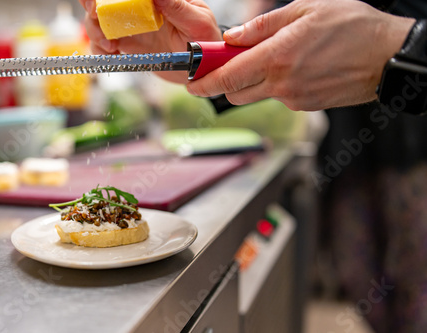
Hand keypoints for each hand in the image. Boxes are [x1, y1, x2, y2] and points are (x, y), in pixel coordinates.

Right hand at [78, 0, 221, 82]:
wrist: (202, 67)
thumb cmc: (205, 39)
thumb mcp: (198, 22)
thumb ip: (177, 6)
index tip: (102, 3)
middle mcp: (139, 8)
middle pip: (104, 1)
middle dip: (92, 5)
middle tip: (95, 16)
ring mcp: (130, 26)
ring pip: (98, 21)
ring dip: (94, 30)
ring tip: (108, 45)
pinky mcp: (126, 45)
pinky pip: (103, 45)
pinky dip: (99, 49)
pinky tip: (110, 54)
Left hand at [186, 0, 414, 110]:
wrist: (389, 57)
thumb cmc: (352, 27)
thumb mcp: (305, 11)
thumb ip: (262, 26)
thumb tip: (232, 38)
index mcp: (277, 57)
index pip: (227, 77)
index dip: (204, 82)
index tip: (192, 82)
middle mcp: (281, 84)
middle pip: (235, 93)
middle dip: (227, 80)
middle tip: (232, 62)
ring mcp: (294, 99)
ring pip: (256, 96)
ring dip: (253, 82)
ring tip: (275, 59)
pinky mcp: (305, 107)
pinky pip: (279, 98)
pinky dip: (277, 86)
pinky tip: (298, 68)